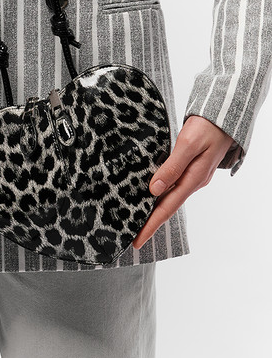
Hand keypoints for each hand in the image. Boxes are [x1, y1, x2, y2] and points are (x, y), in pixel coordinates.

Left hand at [132, 115, 235, 249]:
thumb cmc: (206, 128)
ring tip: (139, 220)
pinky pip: (174, 186)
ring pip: (171, 197)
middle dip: (151, 222)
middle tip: (134, 237)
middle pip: (168, 206)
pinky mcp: (192, 168)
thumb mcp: (187, 145)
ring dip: (156, 209)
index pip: (167, 207)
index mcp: (193, 179)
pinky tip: (152, 195)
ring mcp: (194, 176)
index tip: (137, 240)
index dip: (151, 224)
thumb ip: (172, 167)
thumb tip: (154, 190)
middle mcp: (193, 182)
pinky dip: (162, 194)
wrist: (223, 117)